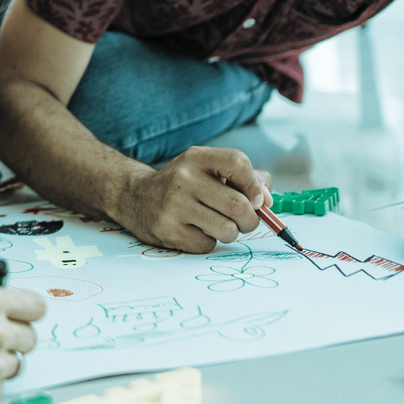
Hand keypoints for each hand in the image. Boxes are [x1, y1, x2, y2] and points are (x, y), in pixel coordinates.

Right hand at [113, 146, 268, 253]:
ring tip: (217, 225)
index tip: (256, 199)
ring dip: (231, 233)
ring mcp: (173, 206)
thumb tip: (268, 202)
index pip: (237, 162)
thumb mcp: (208, 169)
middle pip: (239, 205)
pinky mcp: (168, 231)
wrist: (135, 197)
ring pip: (228, 230)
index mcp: (196, 158)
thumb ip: (245, 179)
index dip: (254, 185)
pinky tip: (195, 230)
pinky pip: (208, 245)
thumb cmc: (185, 184)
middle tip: (243, 221)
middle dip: (250, 219)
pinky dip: (209, 242)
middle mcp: (183, 178)